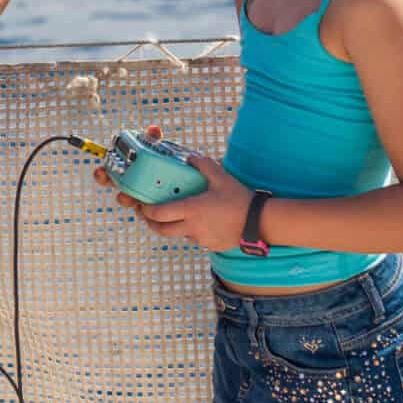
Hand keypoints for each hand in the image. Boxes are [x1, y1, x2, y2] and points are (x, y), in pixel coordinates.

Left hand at [94, 126, 248, 250]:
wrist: (259, 222)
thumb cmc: (240, 199)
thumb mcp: (221, 178)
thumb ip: (203, 165)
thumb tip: (190, 157)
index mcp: (191, 210)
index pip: (158, 214)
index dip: (146, 211)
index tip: (142, 205)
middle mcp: (192, 227)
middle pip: (161, 230)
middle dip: (150, 223)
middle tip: (148, 214)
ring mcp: (201, 239)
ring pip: (178, 235)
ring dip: (172, 227)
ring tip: (174, 215)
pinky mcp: (210, 246)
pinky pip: (194, 239)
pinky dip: (190, 231)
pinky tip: (198, 221)